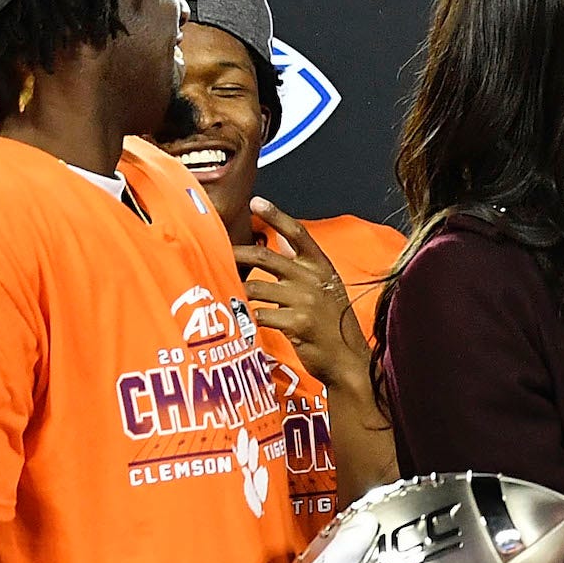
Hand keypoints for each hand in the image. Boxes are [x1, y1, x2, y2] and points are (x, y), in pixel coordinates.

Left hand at [237, 199, 373, 393]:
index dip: (276, 216)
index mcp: (322, 267)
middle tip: (215, 254)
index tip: (256, 202)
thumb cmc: (332, 325)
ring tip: (221, 292)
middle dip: (235, 254)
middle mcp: (314, 280)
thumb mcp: (326, 289)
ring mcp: (305, 301)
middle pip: (264, 258)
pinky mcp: (297, 323)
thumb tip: (271, 245)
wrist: (348, 360)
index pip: (298, 234)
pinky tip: (238, 320)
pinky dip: (245, 317)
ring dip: (236, 291)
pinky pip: (258, 314)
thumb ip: (301, 268)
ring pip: (255, 288)